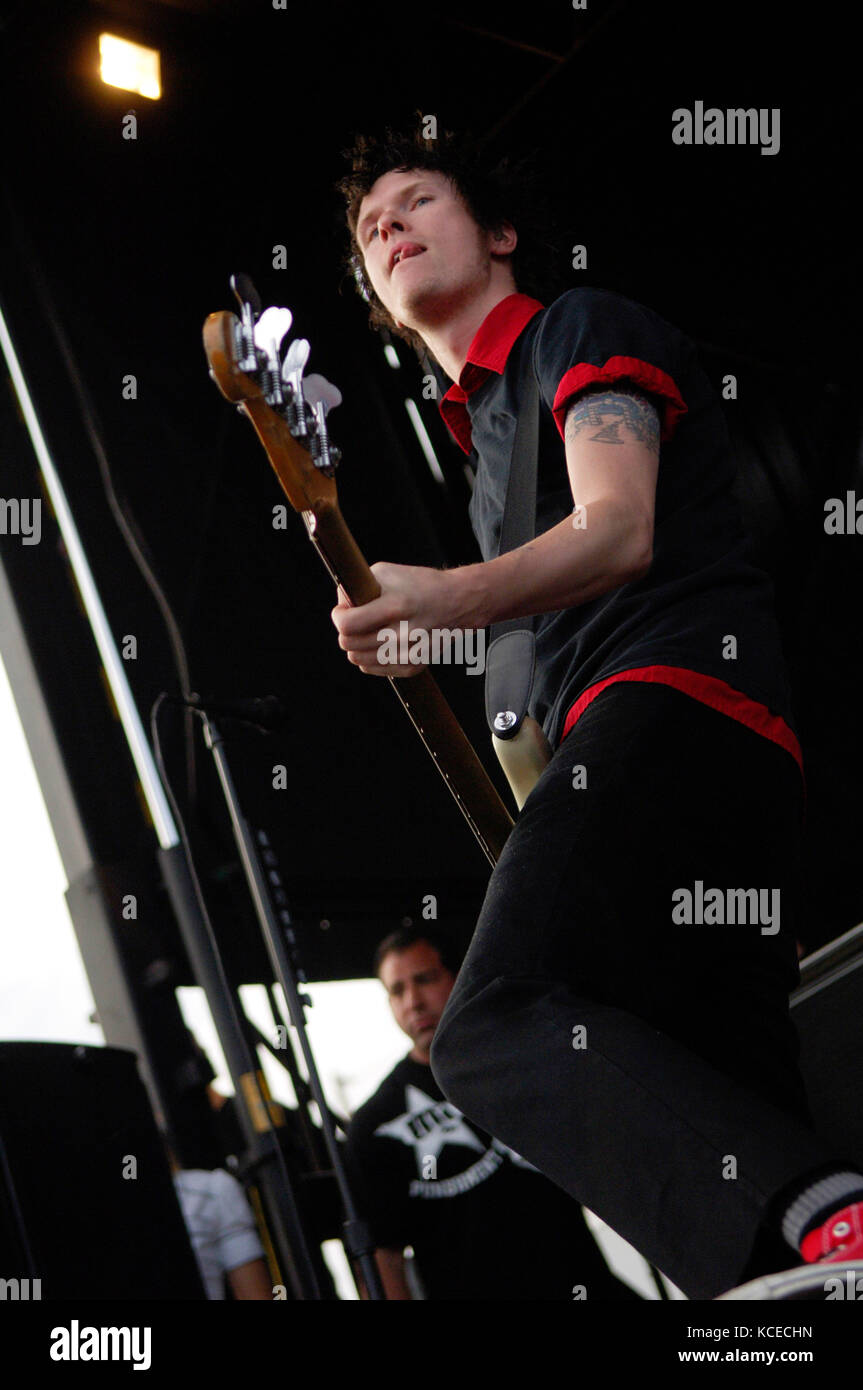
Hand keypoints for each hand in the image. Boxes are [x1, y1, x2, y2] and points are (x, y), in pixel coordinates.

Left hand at [330, 562, 464, 676]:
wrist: (457, 603)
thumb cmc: (421, 584)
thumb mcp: (386, 572)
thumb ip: (356, 588)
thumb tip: (340, 607)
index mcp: (396, 606)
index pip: (348, 625)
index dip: (338, 617)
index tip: (342, 612)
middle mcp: (404, 634)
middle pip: (350, 645)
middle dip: (346, 631)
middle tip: (356, 620)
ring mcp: (409, 654)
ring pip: (359, 660)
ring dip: (358, 645)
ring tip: (370, 630)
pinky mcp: (413, 666)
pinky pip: (373, 669)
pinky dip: (371, 657)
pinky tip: (381, 641)